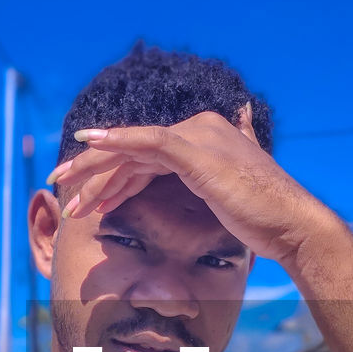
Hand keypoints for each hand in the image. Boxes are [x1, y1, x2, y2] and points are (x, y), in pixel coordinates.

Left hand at [45, 108, 324, 264]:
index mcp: (204, 137)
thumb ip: (234, 156)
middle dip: (94, 170)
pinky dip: (116, 141)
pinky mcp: (195, 151)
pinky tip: (88, 145)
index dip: (114, 174)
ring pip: (132, 149)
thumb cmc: (266, 217)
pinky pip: (146, 142)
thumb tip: (240, 126)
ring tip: (65, 188)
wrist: (291, 225)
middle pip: (133, 150)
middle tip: (61, 185)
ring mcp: (197, 137)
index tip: (88, 195)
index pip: (146, 153)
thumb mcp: (240, 187)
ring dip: (95, 170)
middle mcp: (199, 129)